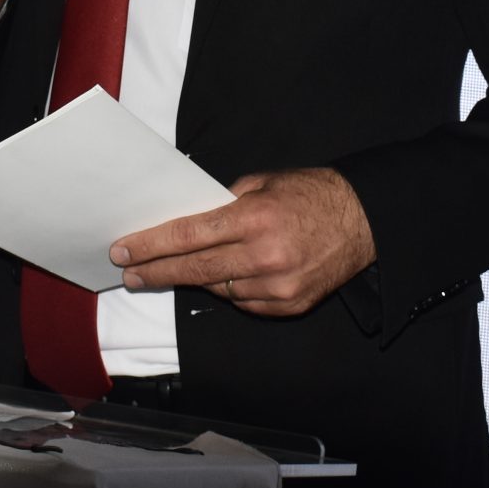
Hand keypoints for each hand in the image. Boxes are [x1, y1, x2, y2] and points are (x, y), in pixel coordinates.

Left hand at [111, 169, 375, 317]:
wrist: (365, 221)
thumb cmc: (312, 194)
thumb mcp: (265, 183)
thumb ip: (225, 203)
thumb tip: (189, 220)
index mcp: (255, 218)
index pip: (188, 236)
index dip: (151, 245)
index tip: (123, 251)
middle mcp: (264, 255)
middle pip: (195, 269)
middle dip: (156, 271)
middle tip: (129, 273)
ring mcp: (277, 285)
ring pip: (218, 289)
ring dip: (197, 278)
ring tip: (177, 269)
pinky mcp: (289, 304)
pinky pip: (244, 301)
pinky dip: (232, 289)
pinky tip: (228, 275)